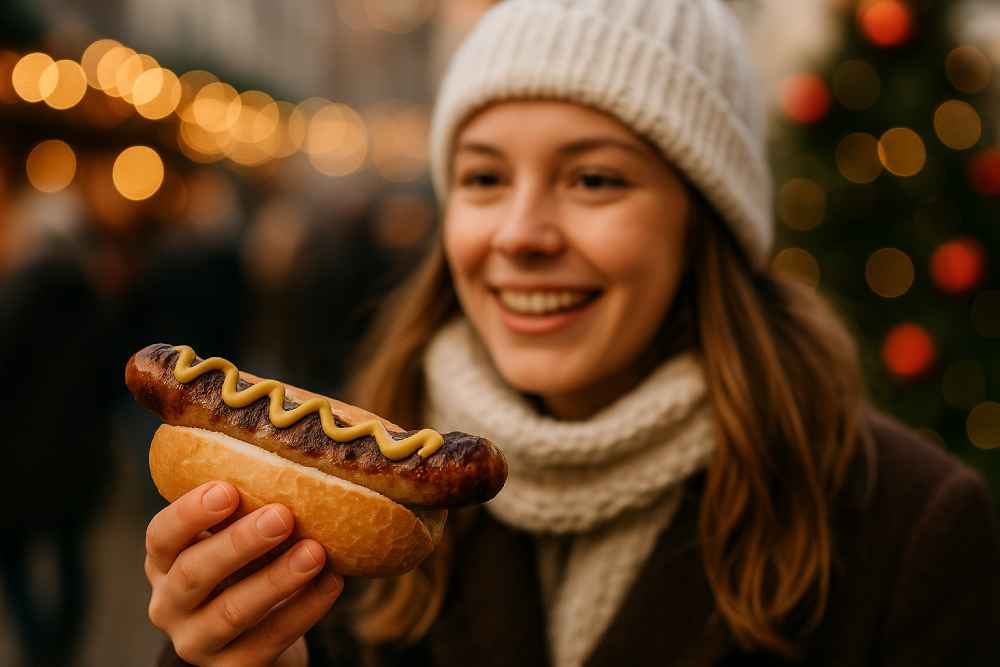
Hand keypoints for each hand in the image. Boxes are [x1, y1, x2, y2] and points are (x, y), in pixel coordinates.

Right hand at [144, 481, 343, 665]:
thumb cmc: (247, 567)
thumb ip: (247, 507)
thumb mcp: (232, 537)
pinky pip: (269, 640)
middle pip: (194, 574)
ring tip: (315, 551)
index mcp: (164, 562)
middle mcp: (170, 604)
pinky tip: (332, 581)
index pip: (162, 536)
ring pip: (232, 612)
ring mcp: (198, 642)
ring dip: (276, 579)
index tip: (227, 489)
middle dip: (239, 543)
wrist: (259, 635)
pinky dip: (305, 610)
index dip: (190, 513)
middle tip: (283, 516)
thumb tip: (294, 457)